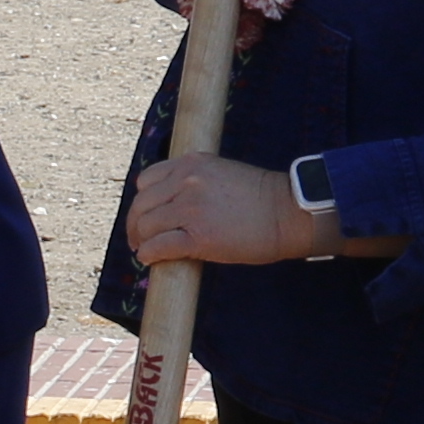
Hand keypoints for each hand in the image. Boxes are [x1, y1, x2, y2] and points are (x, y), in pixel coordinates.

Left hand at [120, 150, 325, 268]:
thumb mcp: (221, 174)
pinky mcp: (198, 236)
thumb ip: (194, 182)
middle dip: (136, 225)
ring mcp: (191, 208)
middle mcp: (186, 181)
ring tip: (144, 251)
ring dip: (141, 241)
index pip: (146, 180)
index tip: (145, 215)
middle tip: (138, 240)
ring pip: (146, 225)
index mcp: (191, 163)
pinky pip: (159, 246)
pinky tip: (150, 260)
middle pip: (142, 204)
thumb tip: (170, 205)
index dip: (142, 201)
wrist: (288, 213)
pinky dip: (149, 254)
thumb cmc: (260, 198)